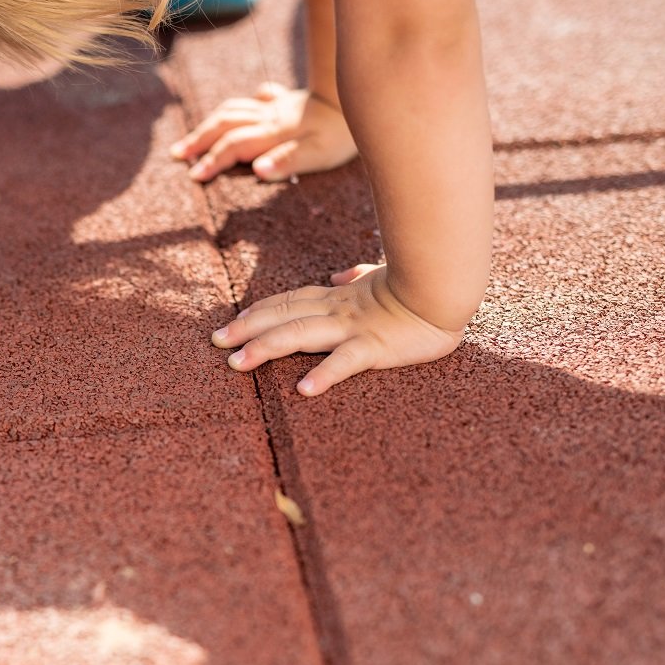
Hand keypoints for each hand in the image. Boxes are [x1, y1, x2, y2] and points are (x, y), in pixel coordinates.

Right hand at [170, 83, 356, 182]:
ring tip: (194, 138)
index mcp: (272, 132)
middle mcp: (268, 116)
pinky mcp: (288, 100)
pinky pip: (258, 99)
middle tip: (178, 154)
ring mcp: (276, 106)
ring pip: (233, 109)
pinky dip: (243, 106)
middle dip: (199, 139)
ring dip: (210, 124)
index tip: (194, 176)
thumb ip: (288, 161)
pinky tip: (244, 109)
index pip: (233, 146)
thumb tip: (258, 169)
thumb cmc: (342, 134)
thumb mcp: (320, 154)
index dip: (212, 161)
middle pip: (224, 124)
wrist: (361, 98)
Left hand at [211, 264, 465, 395]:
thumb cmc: (419, 283)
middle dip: (246, 329)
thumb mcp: (381, 278)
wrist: (449, 285)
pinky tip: (303, 389)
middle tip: (215, 342)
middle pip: (282, 317)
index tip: (230, 323)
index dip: (257, 311)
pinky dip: (323, 374)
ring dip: (266, 348)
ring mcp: (354, 328)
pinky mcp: (376, 347)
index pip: (288, 301)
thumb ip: (357, 277)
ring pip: (300, 335)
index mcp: (338, 298)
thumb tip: (339, 276)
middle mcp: (337, 311)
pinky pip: (345, 361)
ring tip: (238, 363)